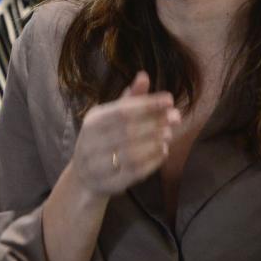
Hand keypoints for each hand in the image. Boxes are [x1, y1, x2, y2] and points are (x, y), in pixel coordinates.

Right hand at [70, 72, 180, 197]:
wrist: (85, 176)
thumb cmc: (103, 139)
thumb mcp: (111, 116)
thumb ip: (129, 100)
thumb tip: (144, 76)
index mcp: (93, 122)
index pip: (122, 111)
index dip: (148, 105)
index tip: (170, 99)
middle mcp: (91, 143)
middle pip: (128, 132)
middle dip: (155, 123)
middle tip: (176, 117)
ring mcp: (99, 166)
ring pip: (131, 154)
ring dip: (155, 142)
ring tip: (169, 134)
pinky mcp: (110, 184)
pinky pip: (135, 173)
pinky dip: (153, 161)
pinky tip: (163, 151)